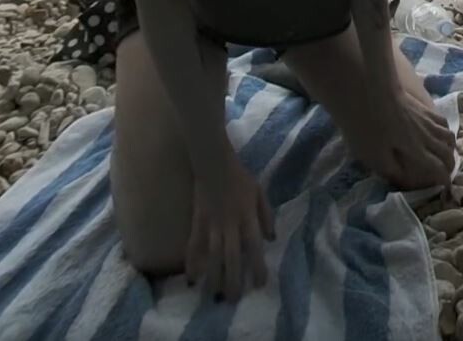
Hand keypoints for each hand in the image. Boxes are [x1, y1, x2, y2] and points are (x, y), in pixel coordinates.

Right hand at [186, 155, 274, 301]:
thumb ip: (266, 216)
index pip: (254, 246)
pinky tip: (191, 278)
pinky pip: (194, 245)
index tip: (260, 284)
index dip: (257, 266)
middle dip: (234, 279)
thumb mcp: (260, 192)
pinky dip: (192, 262)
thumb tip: (271, 239)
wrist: (213, 162)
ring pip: (213, 255)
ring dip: (214, 276)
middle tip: (233, 299)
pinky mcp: (197, 222)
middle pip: (232, 256)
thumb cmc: (239, 176)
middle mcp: (230, 224)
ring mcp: (212, 224)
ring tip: (215, 295)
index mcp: (248, 217)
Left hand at [360, 90, 455, 189]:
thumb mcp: (374, 156)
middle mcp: (427, 135)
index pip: (437, 167)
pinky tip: (439, 131)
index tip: (445, 187)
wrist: (370, 90)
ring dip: (451, 147)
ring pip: (448, 135)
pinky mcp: (422, 107)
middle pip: (447, 151)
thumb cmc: (369, 125)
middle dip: (451, 164)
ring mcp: (426, 119)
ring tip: (446, 154)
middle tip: (447, 173)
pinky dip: (445, 130)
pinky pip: (442, 120)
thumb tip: (407, 182)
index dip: (443, 179)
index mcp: (416, 150)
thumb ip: (392, 171)